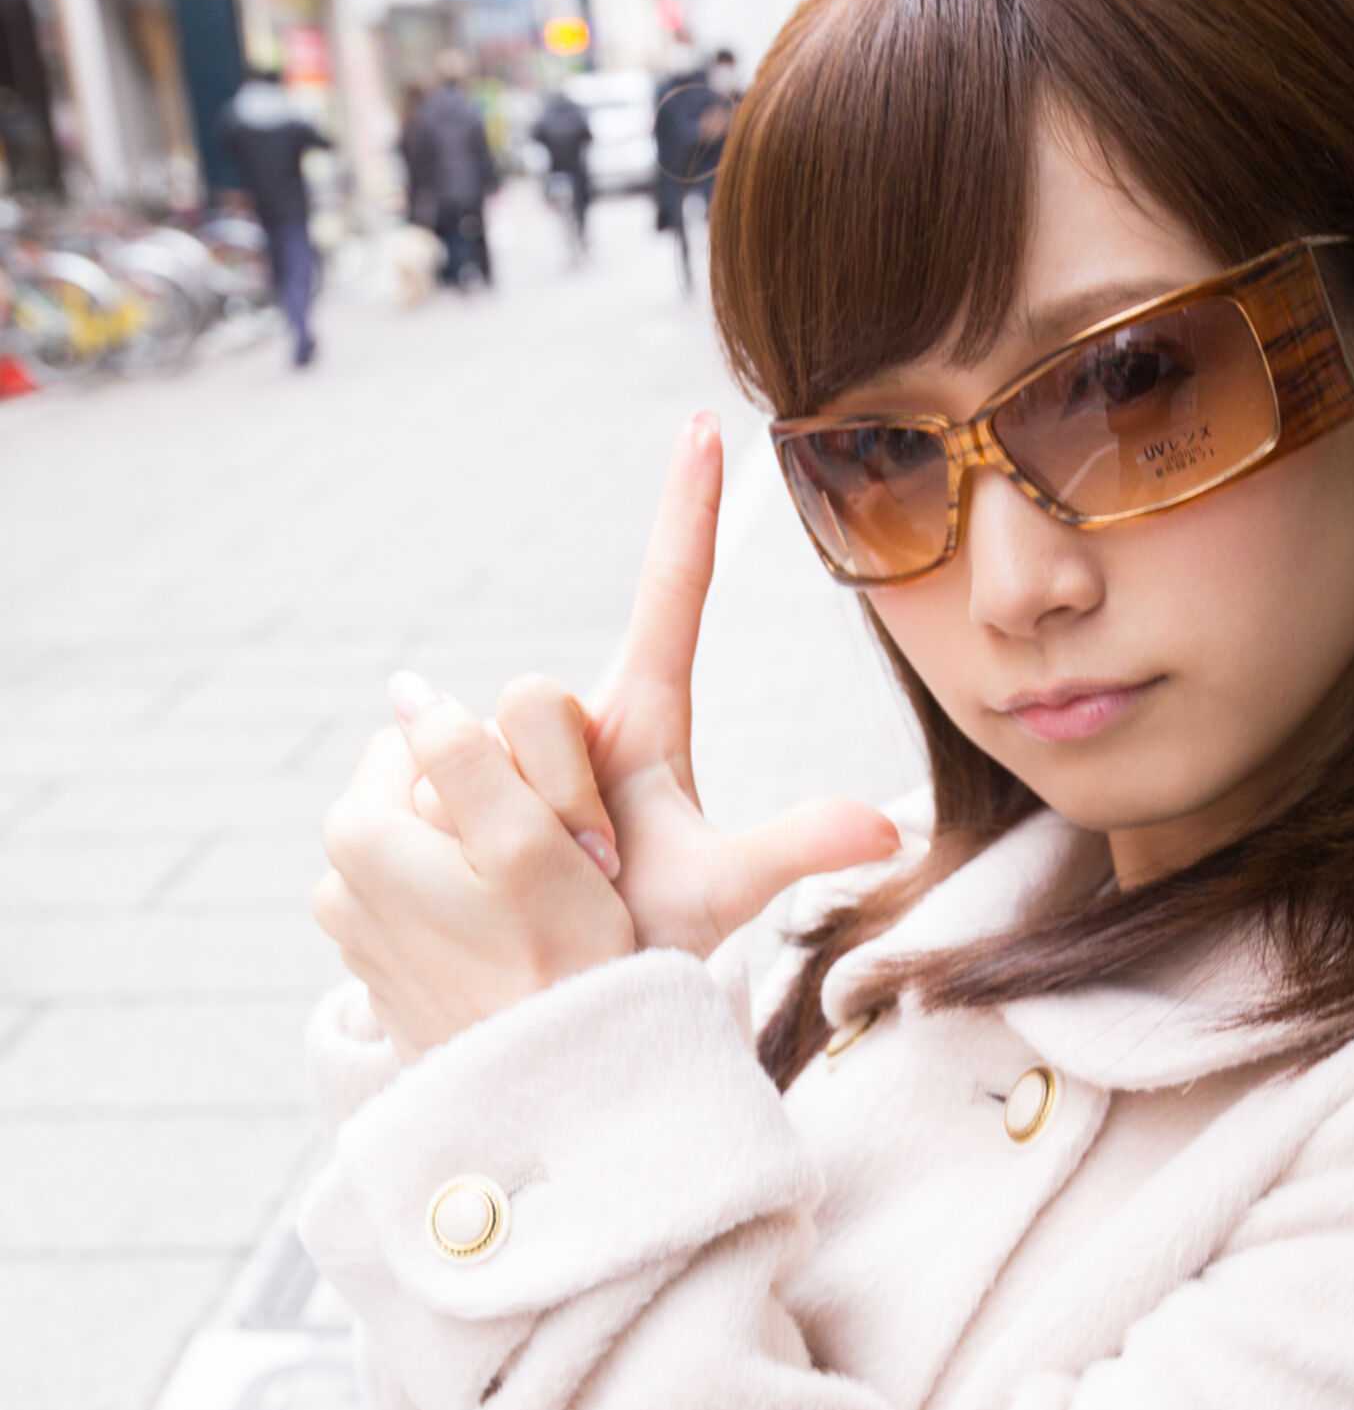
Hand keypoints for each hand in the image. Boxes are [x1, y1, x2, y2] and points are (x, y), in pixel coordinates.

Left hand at [311, 705, 635, 1063]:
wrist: (555, 1097)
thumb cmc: (558, 964)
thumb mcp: (526, 838)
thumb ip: (465, 750)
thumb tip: (409, 689)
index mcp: (358, 833)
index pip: (434, 732)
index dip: (507, 760)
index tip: (551, 825)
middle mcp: (337, 881)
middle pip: (427, 788)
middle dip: (490, 809)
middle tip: (552, 873)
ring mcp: (356, 935)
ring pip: (434, 846)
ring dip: (485, 862)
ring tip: (535, 920)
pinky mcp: (385, 975)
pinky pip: (434, 905)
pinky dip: (475, 914)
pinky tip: (514, 956)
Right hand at [406, 410, 903, 960]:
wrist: (552, 985)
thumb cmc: (644, 934)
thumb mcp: (720, 895)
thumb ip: (795, 849)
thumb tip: (888, 829)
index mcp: (648, 714)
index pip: (670, 595)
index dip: (686, 510)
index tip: (707, 424)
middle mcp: (568, 716)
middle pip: (535, 699)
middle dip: (559, 795)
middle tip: (593, 867)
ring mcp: (492, 742)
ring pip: (467, 745)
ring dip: (502, 825)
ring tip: (538, 881)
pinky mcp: (419, 773)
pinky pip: (409, 780)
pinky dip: (439, 837)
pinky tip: (459, 878)